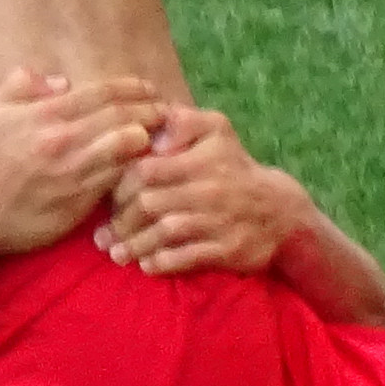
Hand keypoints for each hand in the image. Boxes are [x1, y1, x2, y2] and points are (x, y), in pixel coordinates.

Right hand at [0, 67, 165, 259]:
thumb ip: (22, 84)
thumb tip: (62, 82)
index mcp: (44, 114)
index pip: (102, 92)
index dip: (132, 87)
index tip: (148, 89)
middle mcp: (62, 139)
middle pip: (122, 115)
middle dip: (149, 109)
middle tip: (163, 110)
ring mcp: (74, 171)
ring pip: (127, 145)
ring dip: (148, 137)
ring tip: (158, 136)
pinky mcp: (81, 199)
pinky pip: (119, 177)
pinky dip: (135, 168)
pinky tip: (144, 165)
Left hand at [100, 104, 313, 277]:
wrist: (280, 211)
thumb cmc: (234, 167)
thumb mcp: (216, 130)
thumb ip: (182, 120)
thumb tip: (150, 127)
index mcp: (201, 160)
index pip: (146, 170)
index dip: (120, 186)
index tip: (109, 200)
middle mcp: (209, 190)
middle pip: (149, 205)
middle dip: (121, 221)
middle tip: (104, 234)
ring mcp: (219, 221)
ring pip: (165, 233)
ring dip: (135, 245)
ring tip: (116, 253)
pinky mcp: (228, 249)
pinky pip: (186, 258)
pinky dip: (162, 263)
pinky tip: (147, 265)